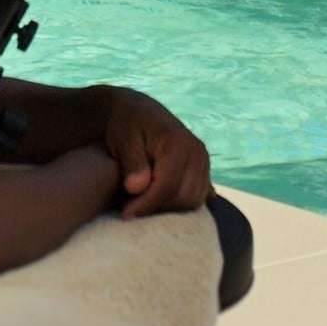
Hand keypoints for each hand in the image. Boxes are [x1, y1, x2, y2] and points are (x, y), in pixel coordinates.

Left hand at [101, 90, 210, 218]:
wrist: (136, 111)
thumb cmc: (126, 124)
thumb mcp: (123, 139)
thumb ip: (132, 163)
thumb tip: (136, 188)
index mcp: (179, 143)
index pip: (167, 187)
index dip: (146, 205)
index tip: (125, 215)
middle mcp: (197, 152)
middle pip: (183, 198)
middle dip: (158, 207)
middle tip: (132, 207)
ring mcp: (203, 162)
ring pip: (194, 201)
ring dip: (170, 207)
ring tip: (144, 202)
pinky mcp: (203, 170)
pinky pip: (200, 196)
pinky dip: (183, 203)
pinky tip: (163, 201)